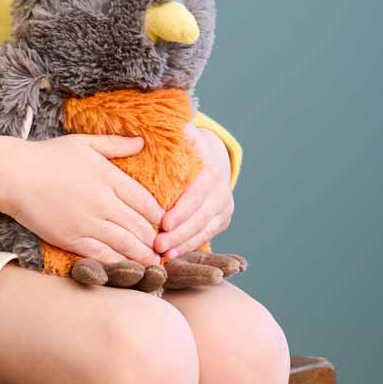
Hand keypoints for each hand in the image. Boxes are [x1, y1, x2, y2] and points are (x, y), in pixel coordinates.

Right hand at [0, 133, 165, 267]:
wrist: (14, 176)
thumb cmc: (47, 156)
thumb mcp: (83, 143)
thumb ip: (115, 144)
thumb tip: (142, 142)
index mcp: (108, 176)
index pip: (145, 201)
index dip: (160, 215)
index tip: (166, 222)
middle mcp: (102, 201)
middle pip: (139, 225)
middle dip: (155, 238)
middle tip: (166, 247)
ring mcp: (88, 223)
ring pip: (126, 244)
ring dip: (144, 255)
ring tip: (156, 263)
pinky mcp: (72, 239)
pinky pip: (103, 255)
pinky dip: (120, 263)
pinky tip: (129, 268)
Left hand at [154, 122, 233, 261]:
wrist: (207, 156)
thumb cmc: (183, 147)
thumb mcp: (182, 136)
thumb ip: (180, 133)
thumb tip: (178, 127)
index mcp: (211, 169)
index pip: (197, 193)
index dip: (182, 210)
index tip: (164, 223)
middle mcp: (222, 189)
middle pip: (201, 216)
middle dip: (180, 232)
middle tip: (158, 244)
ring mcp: (224, 206)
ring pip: (205, 230)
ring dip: (184, 244)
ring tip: (163, 255)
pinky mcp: (222, 219)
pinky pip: (207, 236)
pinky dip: (190, 246)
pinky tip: (173, 256)